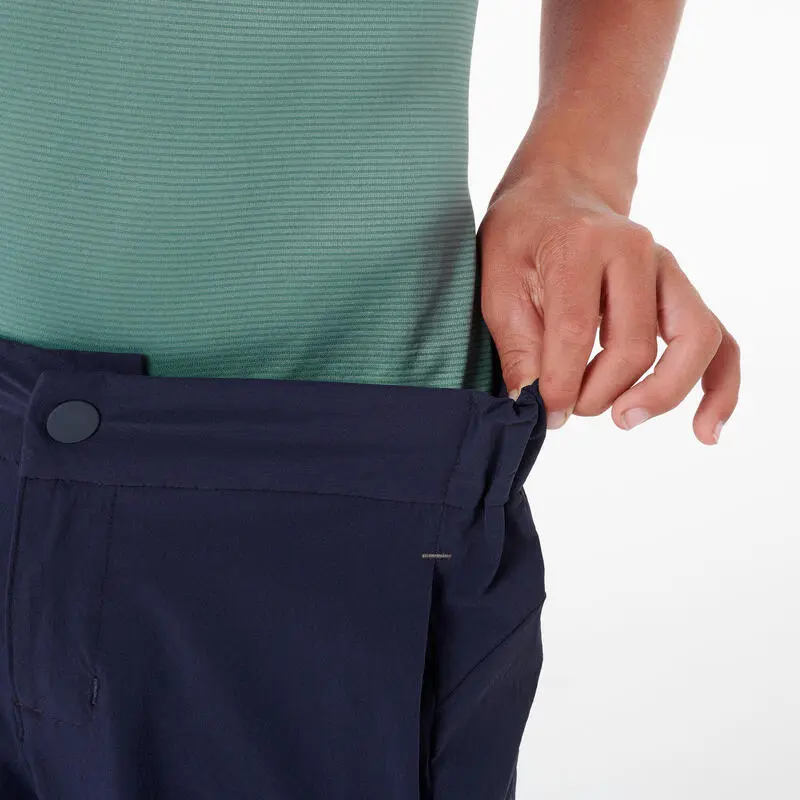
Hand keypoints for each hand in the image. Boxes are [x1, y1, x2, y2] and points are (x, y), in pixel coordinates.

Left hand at [478, 163, 739, 444]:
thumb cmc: (522, 238)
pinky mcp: (682, 291)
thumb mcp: (496, 282)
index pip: (578, 329)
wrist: (557, 196)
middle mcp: (636, 250)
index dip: (561, 383)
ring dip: (661, 394)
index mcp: (582, 243)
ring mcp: (668, 269)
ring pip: (694, 341)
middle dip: (599, 393)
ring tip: (624, 419)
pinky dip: (718, 388)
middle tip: (568, 409)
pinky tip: (704, 429)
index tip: (545, 410)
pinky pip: (720, 342)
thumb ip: (516, 343)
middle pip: (635, 344)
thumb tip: (534, 402)